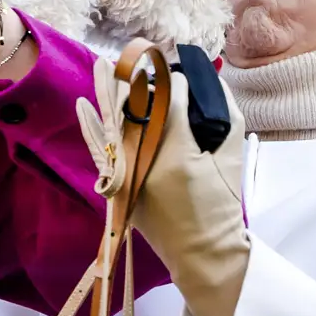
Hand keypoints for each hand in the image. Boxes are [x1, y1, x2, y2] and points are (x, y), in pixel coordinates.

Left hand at [79, 62, 249, 315]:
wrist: (202, 251)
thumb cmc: (223, 203)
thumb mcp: (232, 154)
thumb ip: (225, 110)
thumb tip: (208, 77)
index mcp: (178, 153)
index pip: (173, 100)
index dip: (180, 84)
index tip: (187, 83)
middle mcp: (145, 161)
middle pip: (138, 105)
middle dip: (143, 81)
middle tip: (146, 63)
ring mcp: (127, 174)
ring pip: (115, 122)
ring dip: (112, 93)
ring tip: (108, 66)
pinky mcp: (117, 186)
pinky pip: (99, 149)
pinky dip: (91, 126)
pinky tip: (83, 104)